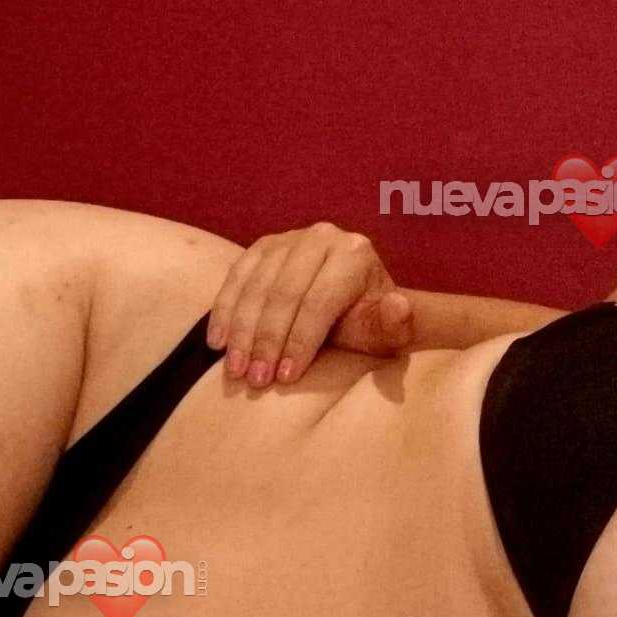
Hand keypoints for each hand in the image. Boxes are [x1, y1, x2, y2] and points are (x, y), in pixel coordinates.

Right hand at [207, 222, 414, 387]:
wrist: (355, 302)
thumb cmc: (368, 323)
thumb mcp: (388, 331)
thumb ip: (397, 324)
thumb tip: (398, 306)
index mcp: (354, 253)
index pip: (319, 301)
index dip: (300, 341)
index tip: (286, 377)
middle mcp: (321, 237)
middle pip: (284, 293)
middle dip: (267, 340)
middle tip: (256, 379)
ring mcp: (288, 238)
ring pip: (257, 286)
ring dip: (242, 331)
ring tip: (237, 369)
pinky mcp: (263, 247)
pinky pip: (237, 277)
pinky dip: (225, 310)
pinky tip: (218, 343)